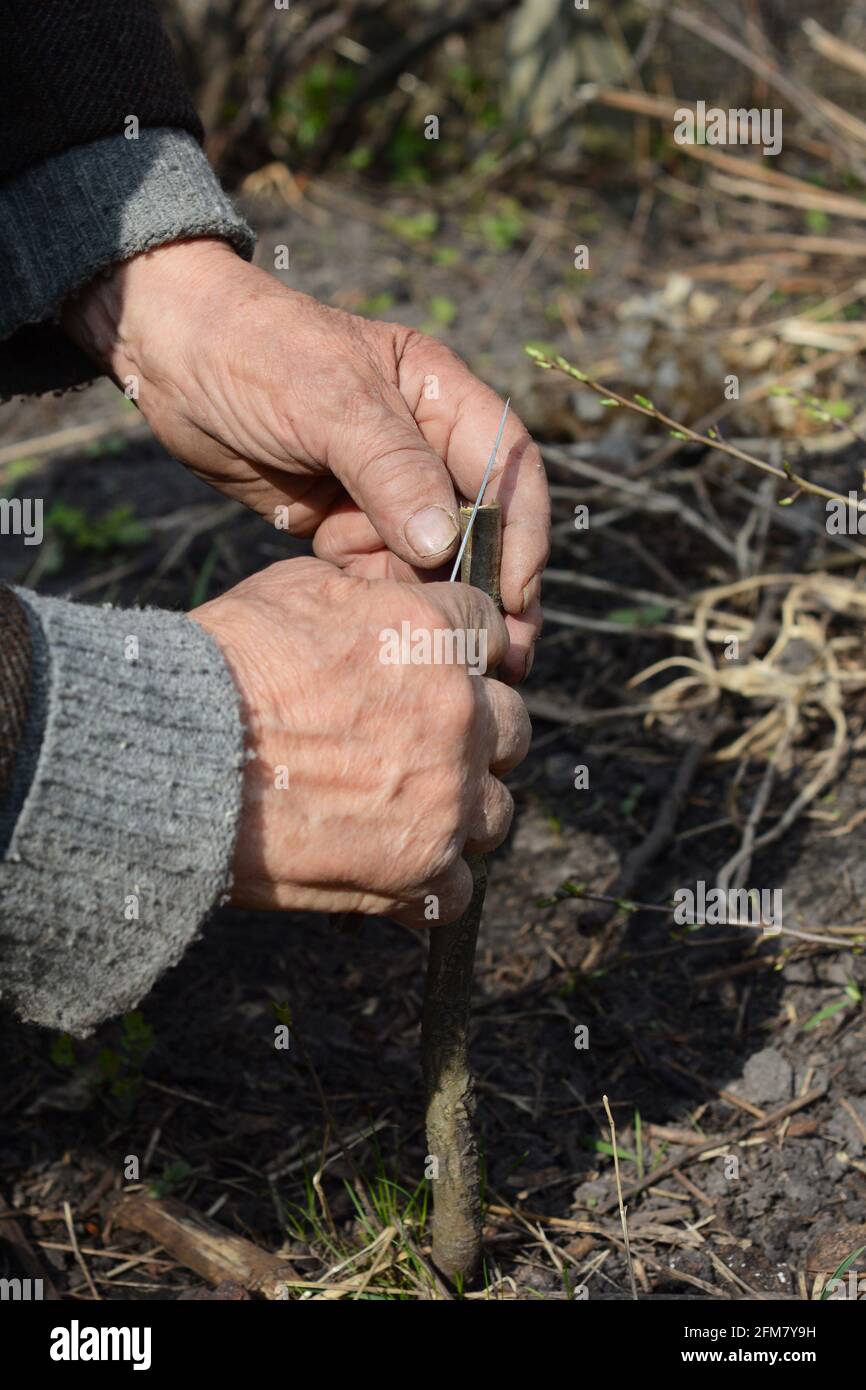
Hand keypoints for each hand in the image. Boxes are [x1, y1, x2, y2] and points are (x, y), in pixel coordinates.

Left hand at [62, 237, 547, 681]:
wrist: (168, 358)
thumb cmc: (255, 354)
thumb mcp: (330, 401)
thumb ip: (392, 471)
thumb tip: (445, 547)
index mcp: (440, 398)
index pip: (508, 468)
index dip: (522, 532)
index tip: (517, 592)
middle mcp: (423, 447)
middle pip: (480, 527)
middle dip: (491, 587)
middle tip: (504, 654)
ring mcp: (381, 490)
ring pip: (431, 561)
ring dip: (435, 603)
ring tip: (441, 653)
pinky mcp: (342, 523)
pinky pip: (378, 574)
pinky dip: (380, 601)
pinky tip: (377, 626)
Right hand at [190, 558, 530, 920]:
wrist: (173, 759)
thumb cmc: (219, 668)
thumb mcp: (295, 590)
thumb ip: (371, 596)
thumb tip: (396, 604)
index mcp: (432, 635)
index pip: (490, 633)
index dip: (463, 652)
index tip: (438, 672)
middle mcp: (457, 713)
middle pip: (510, 725)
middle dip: (473, 732)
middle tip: (420, 744)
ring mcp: (446, 797)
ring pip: (495, 810)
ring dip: (459, 810)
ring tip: (404, 812)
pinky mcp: (420, 869)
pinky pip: (457, 889)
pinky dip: (428, 883)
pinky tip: (389, 866)